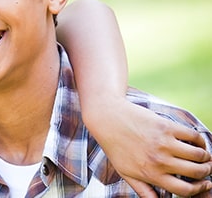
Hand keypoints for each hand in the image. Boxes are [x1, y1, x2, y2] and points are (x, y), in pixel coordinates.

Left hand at [83, 96, 211, 196]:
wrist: (107, 119)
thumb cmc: (116, 146)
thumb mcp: (125, 173)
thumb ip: (143, 190)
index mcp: (151, 174)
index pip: (185, 190)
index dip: (200, 189)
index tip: (205, 184)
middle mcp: (159, 161)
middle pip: (197, 172)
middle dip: (206, 172)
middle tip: (206, 168)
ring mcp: (164, 143)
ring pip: (199, 155)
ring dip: (206, 156)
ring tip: (204, 155)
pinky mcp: (166, 126)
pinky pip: (193, 136)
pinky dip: (200, 140)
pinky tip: (197, 142)